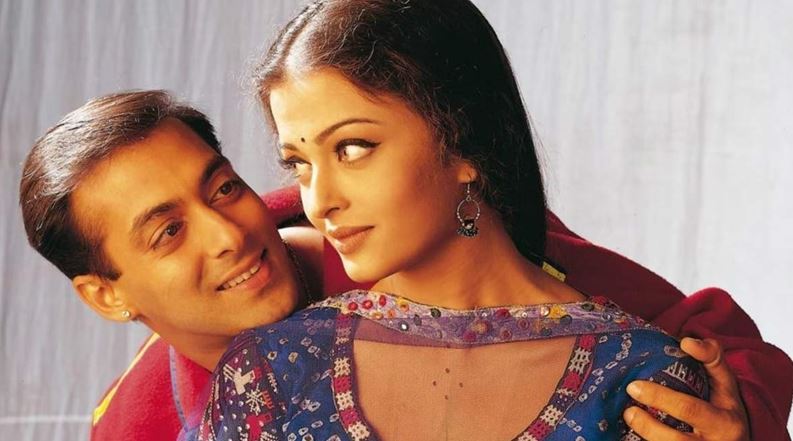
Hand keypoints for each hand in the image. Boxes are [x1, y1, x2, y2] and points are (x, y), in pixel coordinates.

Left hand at [623, 337, 749, 439]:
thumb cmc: (724, 407)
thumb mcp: (726, 382)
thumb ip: (711, 356)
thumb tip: (687, 342)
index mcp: (725, 423)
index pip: (689, 409)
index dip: (660, 397)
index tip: (634, 386)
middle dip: (647, 426)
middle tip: (627, 411)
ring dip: (645, 437)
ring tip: (628, 420)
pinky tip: (631, 435)